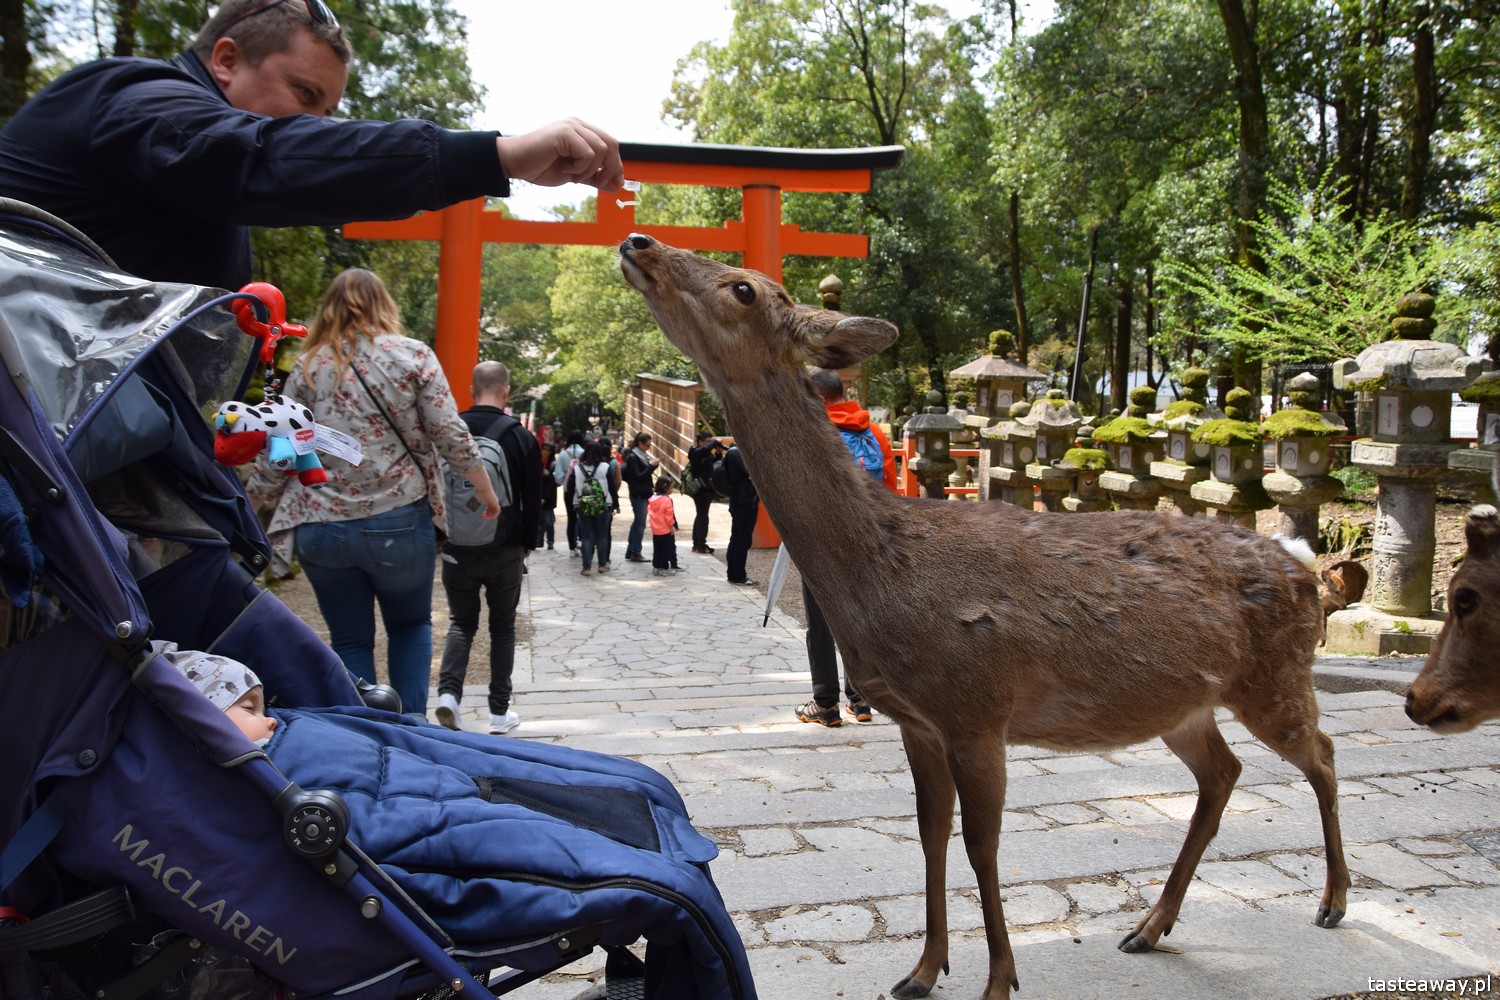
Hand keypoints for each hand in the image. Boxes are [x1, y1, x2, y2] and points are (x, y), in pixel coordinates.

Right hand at [466, 463, 501, 518]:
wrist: (483, 486)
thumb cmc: (479, 489)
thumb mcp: (476, 495)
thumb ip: (474, 498)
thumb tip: (469, 498)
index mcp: (489, 499)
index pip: (490, 507)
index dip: (487, 512)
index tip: (482, 514)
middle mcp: (493, 501)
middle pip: (493, 511)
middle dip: (488, 515)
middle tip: (482, 517)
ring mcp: (495, 502)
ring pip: (495, 512)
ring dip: (490, 516)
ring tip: (484, 517)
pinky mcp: (496, 503)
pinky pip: (497, 512)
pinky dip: (493, 515)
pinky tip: (488, 516)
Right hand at [496, 119, 623, 190]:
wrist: (515, 163)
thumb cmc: (540, 167)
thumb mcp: (574, 175)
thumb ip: (594, 178)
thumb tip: (617, 186)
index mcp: (583, 132)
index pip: (610, 145)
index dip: (616, 165)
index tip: (616, 183)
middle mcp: (579, 125)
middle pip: (611, 144)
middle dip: (610, 168)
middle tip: (598, 183)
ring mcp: (572, 126)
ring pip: (601, 149)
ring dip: (590, 170)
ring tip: (573, 175)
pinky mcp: (565, 132)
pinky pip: (588, 153)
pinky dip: (580, 167)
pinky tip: (565, 169)